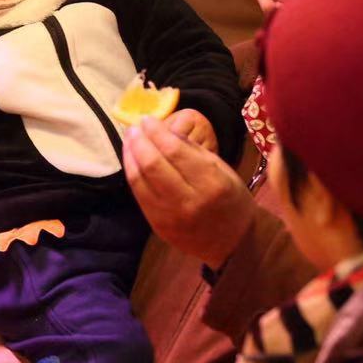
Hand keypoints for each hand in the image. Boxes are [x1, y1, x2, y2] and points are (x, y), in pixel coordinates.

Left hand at [124, 114, 256, 269]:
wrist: (233, 243)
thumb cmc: (231, 201)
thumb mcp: (223, 170)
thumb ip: (194, 150)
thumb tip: (165, 130)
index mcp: (210, 183)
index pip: (174, 151)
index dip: (156, 132)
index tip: (148, 119)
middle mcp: (188, 201)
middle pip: (153, 164)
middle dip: (139, 141)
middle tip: (133, 126)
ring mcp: (170, 216)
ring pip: (140, 180)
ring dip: (130, 155)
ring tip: (129, 139)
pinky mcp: (158, 225)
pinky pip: (138, 195)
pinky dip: (132, 174)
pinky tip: (131, 160)